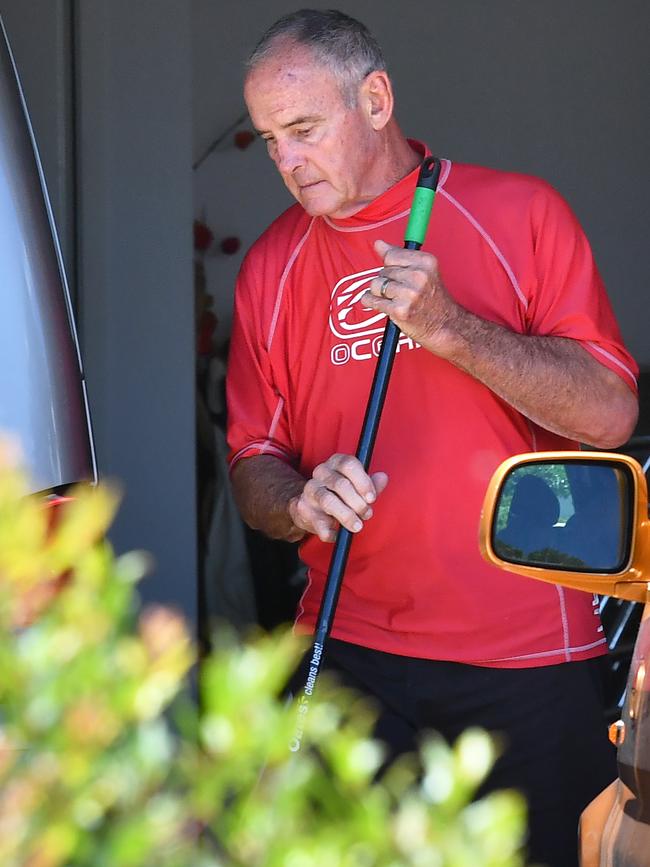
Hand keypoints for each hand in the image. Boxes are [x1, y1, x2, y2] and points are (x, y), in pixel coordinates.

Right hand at [288, 454, 387, 542]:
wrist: (311, 507)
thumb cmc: (340, 494)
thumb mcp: (357, 486)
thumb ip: (371, 484)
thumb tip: (383, 478)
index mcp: (335, 462)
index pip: (348, 464)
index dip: (363, 482)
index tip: (372, 498)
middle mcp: (321, 473)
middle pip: (340, 484)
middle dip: (358, 502)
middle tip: (367, 514)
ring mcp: (310, 490)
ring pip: (328, 501)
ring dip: (346, 516)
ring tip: (357, 526)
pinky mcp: (303, 509)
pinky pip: (319, 522)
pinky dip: (331, 531)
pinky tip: (337, 534)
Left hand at [362, 239, 463, 356]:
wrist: (444, 326)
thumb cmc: (433, 300)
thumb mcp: (424, 271)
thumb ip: (400, 256)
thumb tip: (378, 244)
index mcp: (426, 262)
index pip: (391, 255)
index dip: (390, 266)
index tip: (397, 274)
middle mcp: (418, 276)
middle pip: (382, 271)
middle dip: (387, 281)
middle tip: (401, 292)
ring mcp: (409, 294)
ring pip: (375, 285)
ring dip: (379, 293)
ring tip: (394, 299)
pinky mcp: (399, 310)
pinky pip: (371, 300)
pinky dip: (372, 302)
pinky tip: (385, 305)